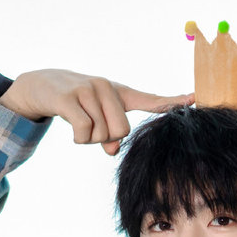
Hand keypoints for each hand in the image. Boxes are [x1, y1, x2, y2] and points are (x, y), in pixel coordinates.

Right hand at [0, 69, 193, 154]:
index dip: (173, 102)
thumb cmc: (76, 106)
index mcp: (119, 94)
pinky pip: (84, 131)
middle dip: (106, 139)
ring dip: (88, 139)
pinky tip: (71, 129)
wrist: (41, 85)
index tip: (196, 98)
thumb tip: (113, 151)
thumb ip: (110, 137)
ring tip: (77, 123)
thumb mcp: (96, 120)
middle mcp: (107, 88)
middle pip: (121, 131)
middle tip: (92, 129)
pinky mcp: (69, 97)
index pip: (151, 100)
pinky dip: (78, 139)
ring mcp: (88, 90)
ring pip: (101, 134)